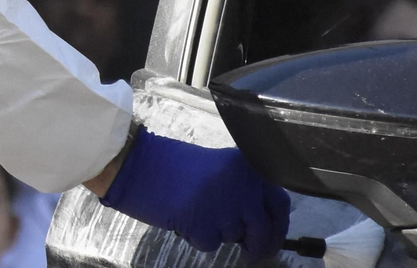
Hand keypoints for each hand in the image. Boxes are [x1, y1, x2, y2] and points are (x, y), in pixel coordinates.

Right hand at [98, 130, 289, 260]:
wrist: (137, 165)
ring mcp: (225, 206)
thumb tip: (261, 222)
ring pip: (235, 237)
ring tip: (196, 211)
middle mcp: (243, 185)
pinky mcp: (204, 225)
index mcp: (248, 167)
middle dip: (259, 245)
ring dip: (219, 233)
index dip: (278, 226)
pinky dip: (198, 238)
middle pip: (264, 229)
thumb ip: (242, 188)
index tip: (271, 237)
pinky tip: (184, 218)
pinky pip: (210, 244)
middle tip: (250, 252)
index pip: (280, 204)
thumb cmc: (172, 165)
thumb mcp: (219, 168)